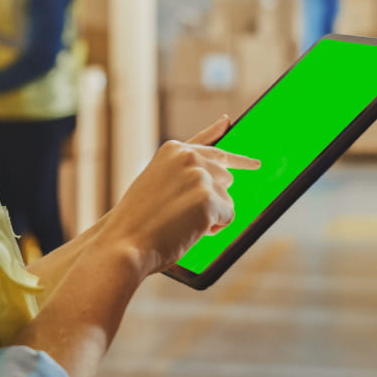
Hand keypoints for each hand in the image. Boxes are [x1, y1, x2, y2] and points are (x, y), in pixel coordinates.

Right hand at [100, 115, 259, 277]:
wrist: (124, 242)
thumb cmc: (138, 217)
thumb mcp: (158, 180)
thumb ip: (185, 164)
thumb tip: (223, 134)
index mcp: (173, 150)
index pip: (212, 146)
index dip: (237, 158)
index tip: (252, 158)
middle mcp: (188, 157)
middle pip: (225, 179)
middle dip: (211, 200)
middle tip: (180, 215)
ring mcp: (199, 176)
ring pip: (227, 200)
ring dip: (210, 216)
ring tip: (179, 223)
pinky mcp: (208, 199)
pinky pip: (228, 217)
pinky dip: (214, 229)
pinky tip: (189, 231)